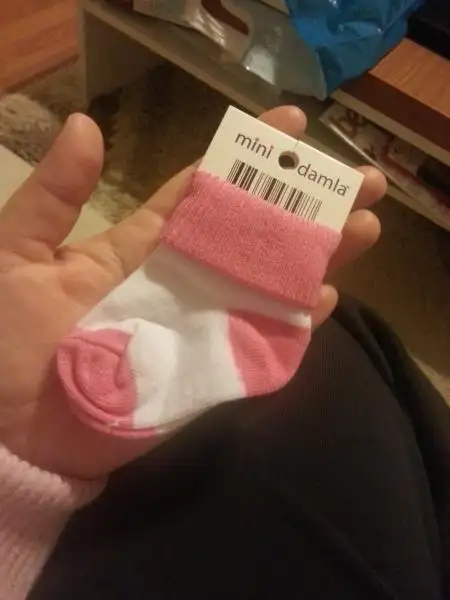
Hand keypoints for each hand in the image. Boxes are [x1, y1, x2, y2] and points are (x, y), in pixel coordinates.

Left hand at [0, 107, 385, 479]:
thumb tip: (88, 126)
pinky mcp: (206, 370)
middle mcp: (178, 280)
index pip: (203, 193)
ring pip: (266, 284)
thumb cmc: (5, 341)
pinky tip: (326, 298)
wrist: (10, 433)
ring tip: (363, 231)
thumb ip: (55, 196)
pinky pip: (258, 341)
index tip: (293, 130)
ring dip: (312, 258)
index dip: (247, 161)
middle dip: (304, 206)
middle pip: (252, 236)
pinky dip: (293, 322)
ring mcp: (197, 325)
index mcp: (138, 247)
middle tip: (360, 182)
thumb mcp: (15, 254)